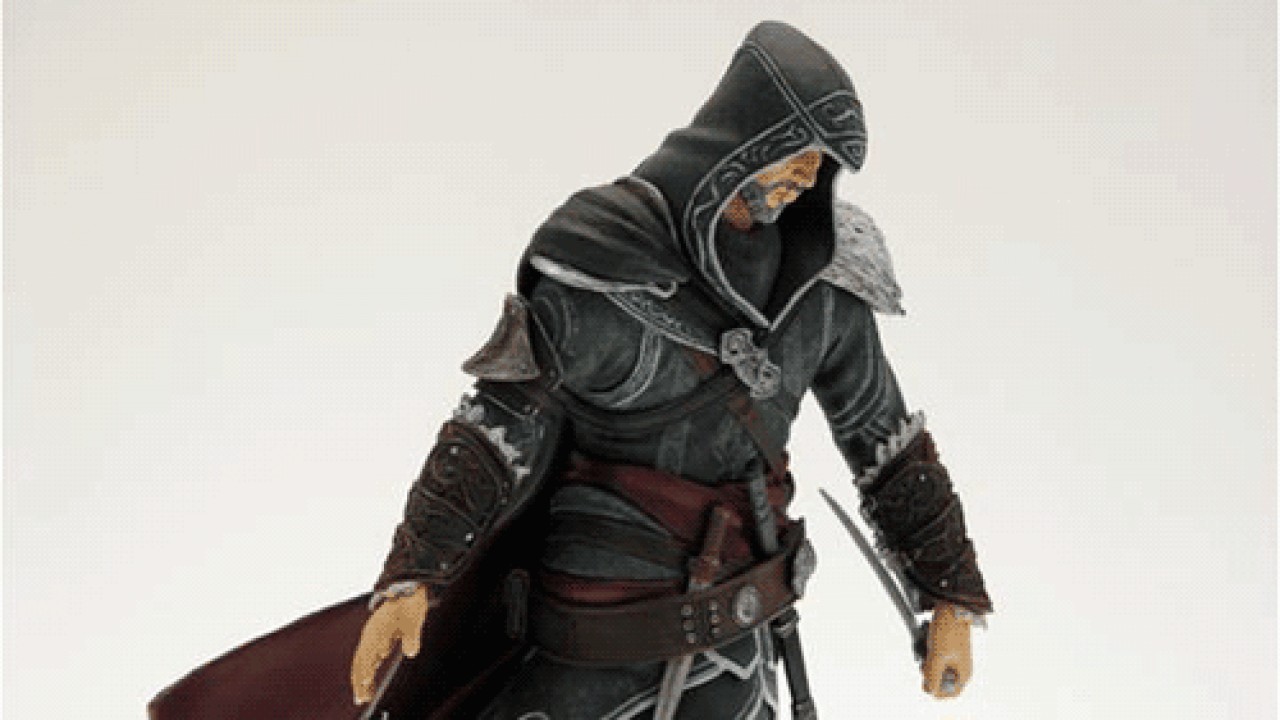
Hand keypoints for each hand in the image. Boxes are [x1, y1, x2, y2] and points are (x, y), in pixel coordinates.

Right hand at [351, 584, 429, 704]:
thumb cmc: (409, 603)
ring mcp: (373, 634)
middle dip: (359, 681)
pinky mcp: (379, 634)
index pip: (365, 658)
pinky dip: (369, 666)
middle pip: (360, 662)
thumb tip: (410, 652)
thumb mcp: (414, 620)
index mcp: (375, 632)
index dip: (363, 673)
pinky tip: (373, 674)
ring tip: (365, 693)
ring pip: (364, 659)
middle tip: (361, 699)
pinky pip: (370, 653)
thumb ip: (412, 638)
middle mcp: (370, 634)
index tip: (364, 687)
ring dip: (363, 676)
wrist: (409, 586)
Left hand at [920, 602, 972, 698]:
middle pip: (940, 681)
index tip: (926, 680)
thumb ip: (932, 676)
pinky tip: (926, 641)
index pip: (950, 694)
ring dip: (927, 660)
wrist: (951, 606)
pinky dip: (927, 651)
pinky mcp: (945, 648)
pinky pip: (933, 656)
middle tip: (925, 662)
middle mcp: (959, 667)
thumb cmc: (948, 630)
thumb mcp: (937, 656)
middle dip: (929, 673)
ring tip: (925, 648)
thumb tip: (929, 692)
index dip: (936, 691)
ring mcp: (952, 657)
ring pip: (935, 668)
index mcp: (963, 674)